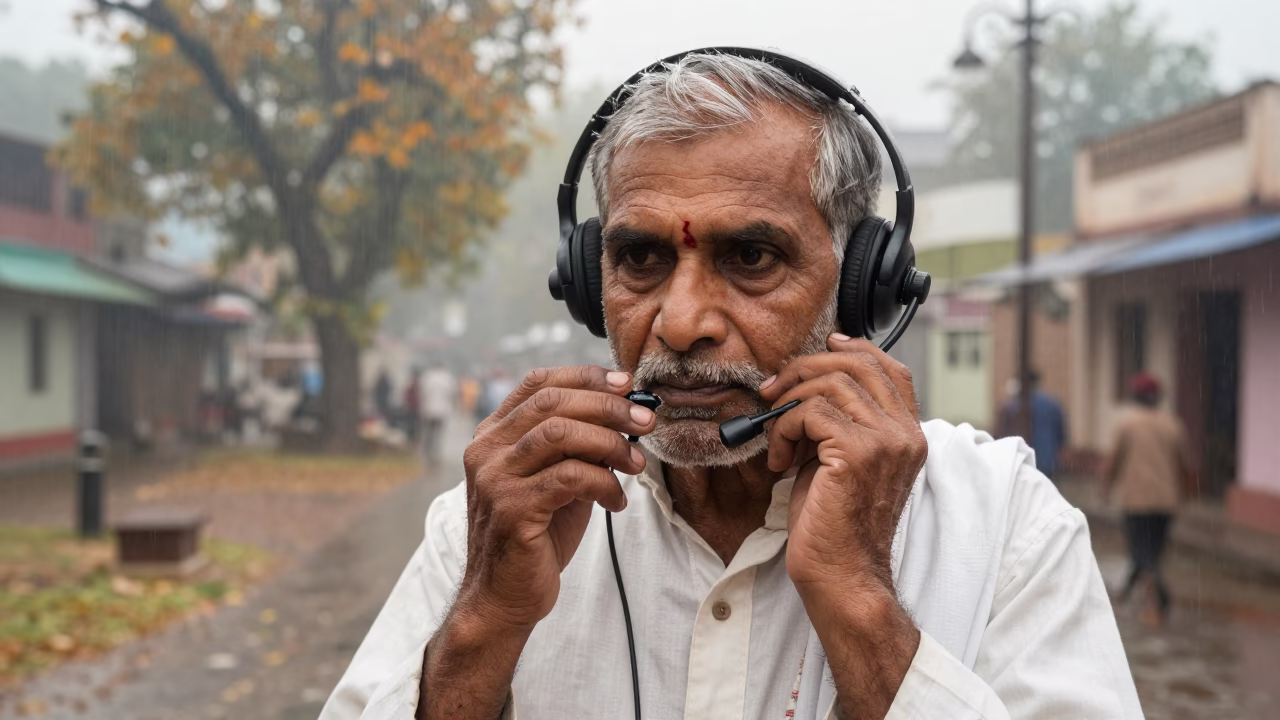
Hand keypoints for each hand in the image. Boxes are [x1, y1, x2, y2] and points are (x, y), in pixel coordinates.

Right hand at [458, 365, 655, 632]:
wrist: (504, 597)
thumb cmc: (535, 536)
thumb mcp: (556, 479)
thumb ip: (578, 446)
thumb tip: (626, 412)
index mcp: (493, 436)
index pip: (538, 383)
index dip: (585, 377)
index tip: (625, 384)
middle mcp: (486, 451)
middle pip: (552, 402)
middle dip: (607, 406)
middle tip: (645, 421)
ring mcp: (494, 479)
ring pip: (560, 434)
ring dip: (610, 443)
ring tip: (636, 463)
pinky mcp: (512, 510)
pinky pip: (569, 478)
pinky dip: (604, 484)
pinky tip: (617, 501)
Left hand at [758, 334, 924, 717]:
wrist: (842, 576)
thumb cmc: (834, 526)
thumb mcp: (840, 462)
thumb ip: (838, 423)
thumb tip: (804, 385)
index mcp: (908, 436)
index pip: (891, 369)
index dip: (856, 348)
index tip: (823, 347)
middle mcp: (905, 434)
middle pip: (857, 365)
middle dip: (805, 369)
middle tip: (772, 391)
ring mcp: (886, 442)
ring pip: (829, 385)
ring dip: (788, 405)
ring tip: (777, 439)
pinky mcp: (858, 453)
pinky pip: (810, 413)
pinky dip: (784, 430)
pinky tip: (780, 460)